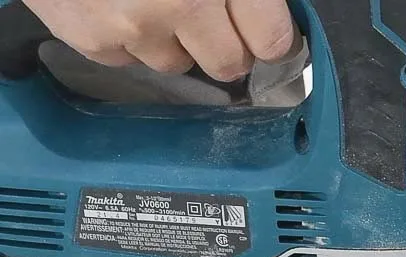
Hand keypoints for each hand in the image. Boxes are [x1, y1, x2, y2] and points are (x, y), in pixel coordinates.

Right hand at [23, 0, 298, 80]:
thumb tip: (263, 14)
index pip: (272, 40)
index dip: (269, 35)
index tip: (261, 28)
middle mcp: (181, 4)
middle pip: (229, 63)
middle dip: (224, 42)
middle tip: (204, 9)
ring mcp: (135, 28)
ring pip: (177, 64)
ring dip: (171, 37)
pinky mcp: (95, 43)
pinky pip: (130, 59)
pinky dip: (126, 35)